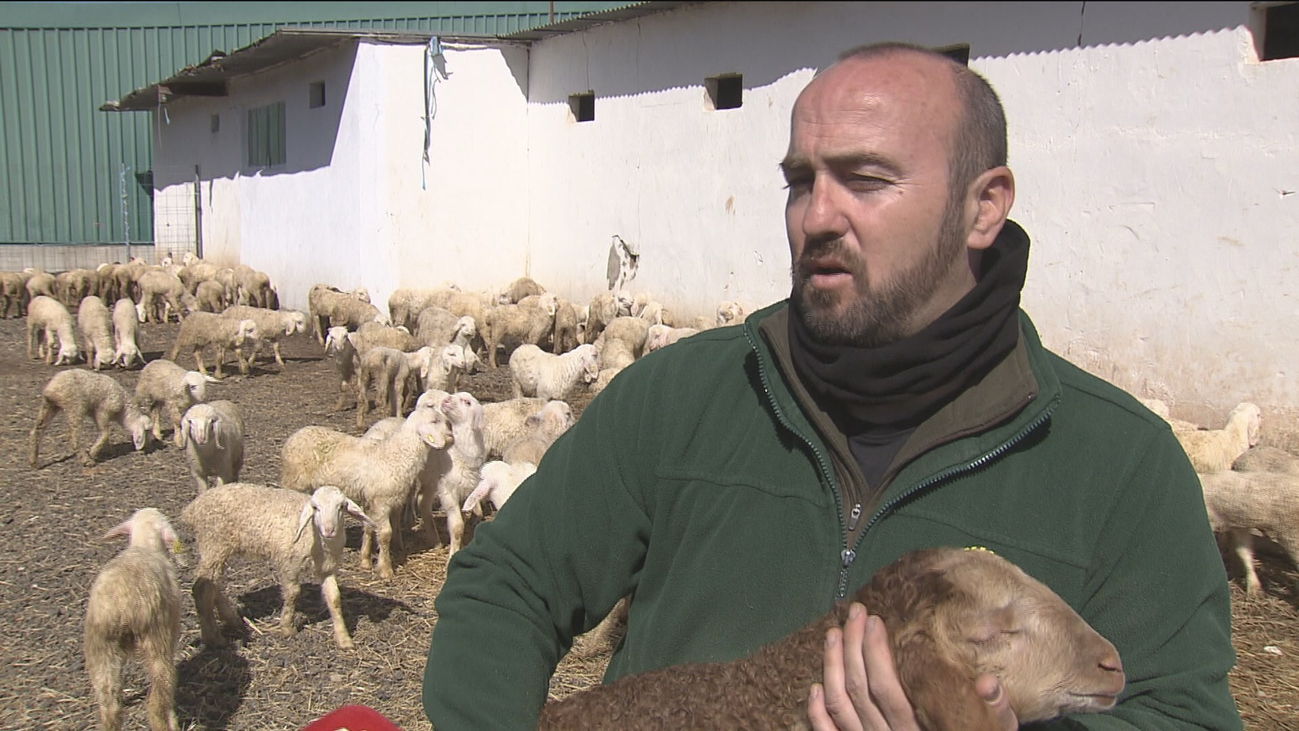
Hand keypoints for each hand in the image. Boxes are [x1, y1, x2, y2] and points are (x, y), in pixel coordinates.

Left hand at [807, 603, 1016, 730]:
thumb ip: (994, 712)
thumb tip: (988, 682)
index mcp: (918, 730)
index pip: (888, 688)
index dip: (876, 652)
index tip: (875, 621)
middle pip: (860, 690)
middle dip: (854, 647)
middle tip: (854, 614)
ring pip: (840, 706)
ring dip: (832, 667)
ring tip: (833, 634)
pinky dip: (817, 712)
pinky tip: (815, 686)